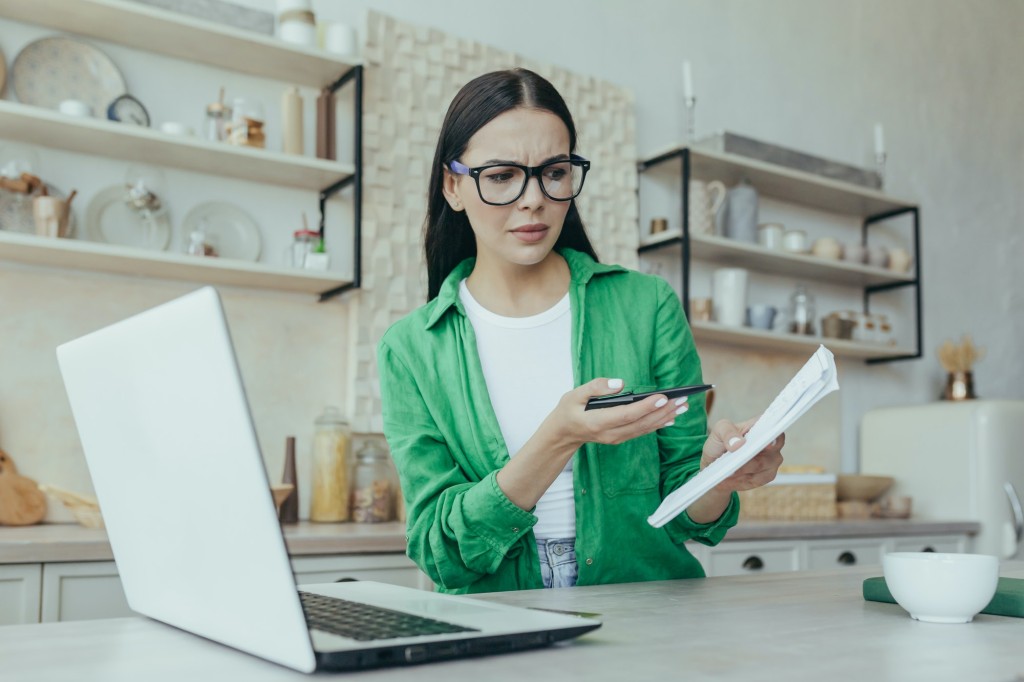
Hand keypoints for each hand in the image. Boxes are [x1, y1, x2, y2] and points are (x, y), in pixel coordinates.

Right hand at [544, 377, 688, 450]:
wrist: (563, 434)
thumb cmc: (568, 411)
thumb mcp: (574, 394)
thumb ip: (596, 387)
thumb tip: (619, 383)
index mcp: (598, 422)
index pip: (627, 414)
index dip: (646, 407)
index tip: (663, 397)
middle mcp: (610, 433)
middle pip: (641, 423)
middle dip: (663, 411)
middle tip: (682, 400)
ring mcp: (617, 438)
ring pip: (645, 429)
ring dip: (665, 417)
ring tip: (683, 406)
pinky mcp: (621, 438)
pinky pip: (643, 431)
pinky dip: (658, 424)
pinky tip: (672, 417)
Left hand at [701, 416, 784, 492]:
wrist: (714, 466)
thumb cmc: (720, 444)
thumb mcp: (718, 431)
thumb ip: (727, 432)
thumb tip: (739, 443)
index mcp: (761, 425)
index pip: (774, 425)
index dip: (773, 434)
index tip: (766, 442)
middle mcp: (771, 442)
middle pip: (771, 449)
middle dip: (751, 455)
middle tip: (735, 460)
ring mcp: (772, 460)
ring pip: (761, 466)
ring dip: (742, 469)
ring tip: (728, 470)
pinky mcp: (767, 475)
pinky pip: (758, 479)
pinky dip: (742, 479)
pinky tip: (731, 478)